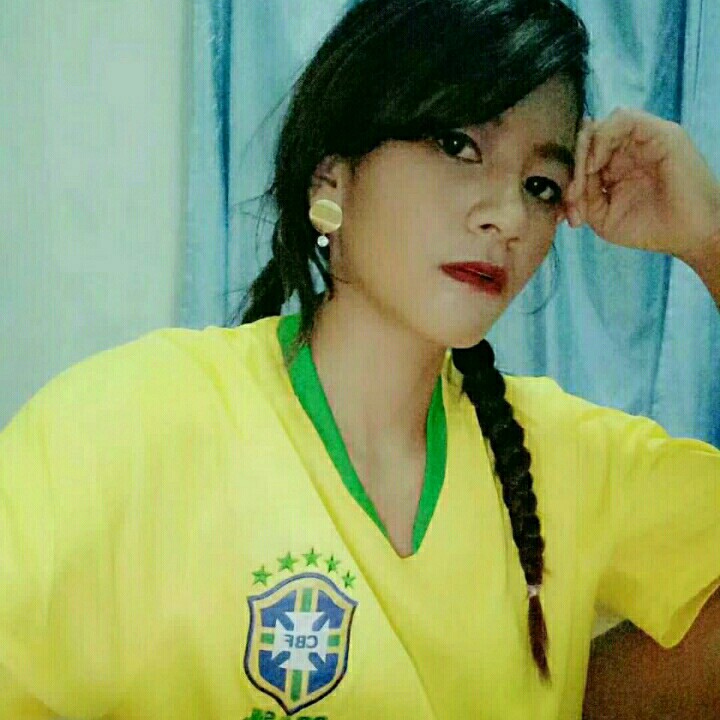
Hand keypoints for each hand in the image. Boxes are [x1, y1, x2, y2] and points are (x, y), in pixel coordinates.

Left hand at [564, 109, 719, 260]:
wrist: (691, 235)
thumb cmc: (651, 228)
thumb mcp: (604, 217)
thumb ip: (582, 199)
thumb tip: (564, 187)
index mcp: (616, 167)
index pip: (583, 156)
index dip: (569, 176)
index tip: (567, 206)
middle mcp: (630, 150)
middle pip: (588, 138)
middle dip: (573, 165)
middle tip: (572, 194)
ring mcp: (645, 139)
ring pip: (601, 126)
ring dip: (585, 150)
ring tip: (585, 178)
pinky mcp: (660, 132)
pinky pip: (622, 119)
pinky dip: (602, 138)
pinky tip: (596, 165)